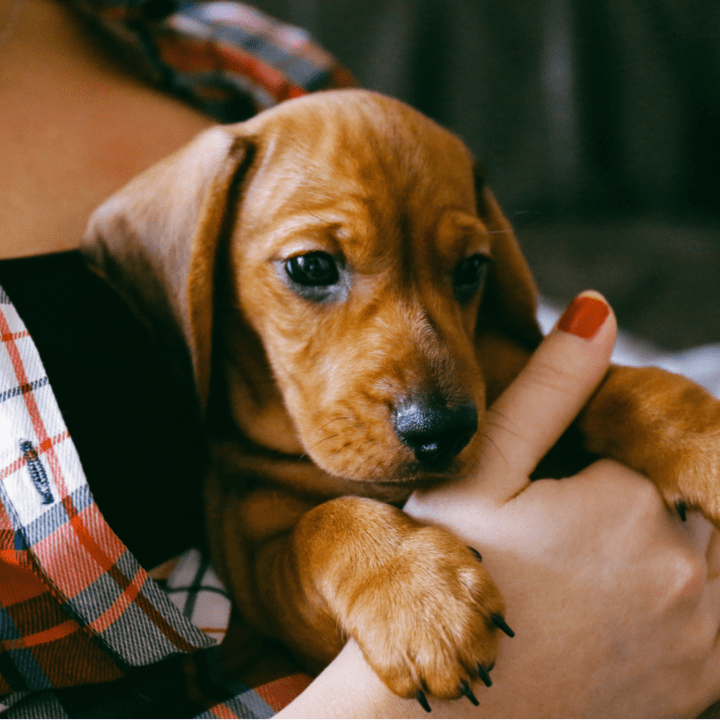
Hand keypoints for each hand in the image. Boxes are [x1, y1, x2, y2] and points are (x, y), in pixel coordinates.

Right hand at [279, 292, 719, 717]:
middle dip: (657, 463)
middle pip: (707, 476)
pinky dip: (694, 570)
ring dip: (682, 510)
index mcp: (634, 509)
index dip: (625, 417)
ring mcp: (706, 634)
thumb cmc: (451, 579)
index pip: (669, 423)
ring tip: (596, 535)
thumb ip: (548, 389)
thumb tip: (598, 310)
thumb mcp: (482, 473)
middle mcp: (691, 574)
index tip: (578, 438)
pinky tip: (629, 578)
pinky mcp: (705, 679)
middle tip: (584, 487)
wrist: (449, 714)